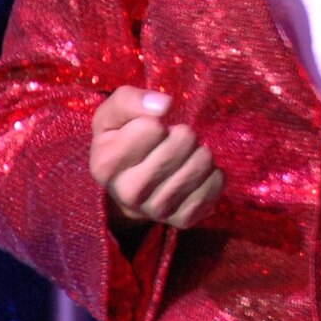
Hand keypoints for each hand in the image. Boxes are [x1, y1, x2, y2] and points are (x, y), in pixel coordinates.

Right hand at [90, 87, 223, 230]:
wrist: (128, 188)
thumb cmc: (120, 141)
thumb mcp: (112, 115)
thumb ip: (130, 101)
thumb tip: (164, 104)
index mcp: (105, 165)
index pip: (151, 127)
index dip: (155, 120)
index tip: (149, 128)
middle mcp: (129, 193)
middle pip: (181, 143)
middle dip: (182, 132)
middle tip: (173, 138)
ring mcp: (157, 210)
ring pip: (201, 163)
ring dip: (198, 151)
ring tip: (185, 154)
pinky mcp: (183, 219)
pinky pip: (215, 184)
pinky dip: (212, 171)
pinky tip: (196, 171)